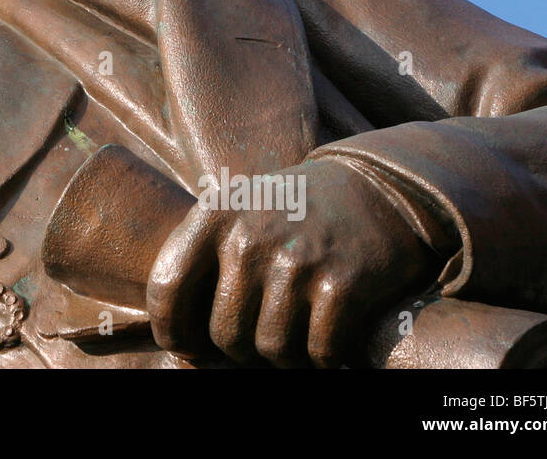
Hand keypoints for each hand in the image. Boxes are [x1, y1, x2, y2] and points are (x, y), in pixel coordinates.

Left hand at [146, 157, 436, 367]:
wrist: (379, 188)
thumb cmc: (295, 211)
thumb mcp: (239, 212)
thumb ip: (203, 262)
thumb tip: (180, 341)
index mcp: (215, 214)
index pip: (166, 285)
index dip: (171, 328)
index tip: (184, 346)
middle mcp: (250, 236)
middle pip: (224, 333)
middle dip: (240, 349)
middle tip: (259, 337)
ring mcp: (296, 261)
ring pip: (271, 349)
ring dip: (284, 356)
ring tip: (295, 335)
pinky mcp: (342, 285)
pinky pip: (318, 353)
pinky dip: (323, 358)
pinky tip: (327, 337)